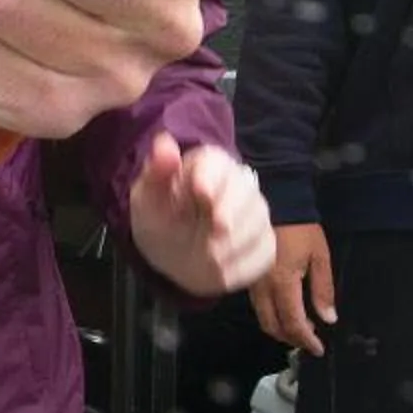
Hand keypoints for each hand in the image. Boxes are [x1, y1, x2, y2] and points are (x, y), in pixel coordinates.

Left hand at [126, 139, 278, 298]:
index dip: (211, 177)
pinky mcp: (265, 242)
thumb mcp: (147, 199)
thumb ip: (156, 172)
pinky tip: (221, 271)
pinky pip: (263, 252)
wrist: (174, 256)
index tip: (201, 193)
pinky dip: (243, 265)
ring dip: (234, 243)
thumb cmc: (160, 219)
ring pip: (258, 222)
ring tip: (209, 256)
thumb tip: (164, 142)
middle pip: (245, 191)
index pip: (216, 163)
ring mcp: (255, 213)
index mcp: (207, 165)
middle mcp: (238, 184)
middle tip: (215, 231)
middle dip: (231, 212)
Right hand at [247, 222, 336, 354]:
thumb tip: (328, 318)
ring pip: (263, 318)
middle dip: (292, 338)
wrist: (276, 202)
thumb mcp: (320, 256)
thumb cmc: (301, 228)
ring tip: (301, 327)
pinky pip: (258, 306)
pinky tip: (286, 310)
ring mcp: (252, 283)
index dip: (306, 340)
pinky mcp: (249, 276)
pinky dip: (272, 315)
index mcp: (283, 283)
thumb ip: (323, 289)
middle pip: (273, 326)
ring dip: (281, 329)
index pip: (294, 323)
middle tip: (310, 340)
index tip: (319, 349)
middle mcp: (263, 288)